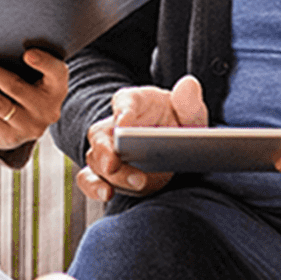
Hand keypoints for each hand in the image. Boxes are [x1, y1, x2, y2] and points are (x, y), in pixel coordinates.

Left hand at [0, 49, 67, 151]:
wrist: (25, 125)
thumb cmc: (29, 86)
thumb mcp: (38, 76)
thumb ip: (28, 61)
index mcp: (57, 88)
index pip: (56, 72)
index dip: (44, 63)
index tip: (27, 54)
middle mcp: (47, 109)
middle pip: (17, 88)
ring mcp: (28, 125)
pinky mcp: (9, 135)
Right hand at [77, 75, 208, 202]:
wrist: (176, 149)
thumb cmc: (178, 123)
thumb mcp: (190, 112)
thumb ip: (188, 101)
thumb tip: (188, 85)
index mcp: (133, 102)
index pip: (123, 101)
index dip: (122, 112)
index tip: (124, 124)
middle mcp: (114, 126)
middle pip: (101, 135)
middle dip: (107, 151)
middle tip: (116, 162)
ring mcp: (107, 151)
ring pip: (96, 160)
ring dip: (112, 174)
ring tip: (137, 182)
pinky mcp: (107, 174)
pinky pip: (90, 179)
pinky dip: (94, 187)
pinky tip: (108, 194)